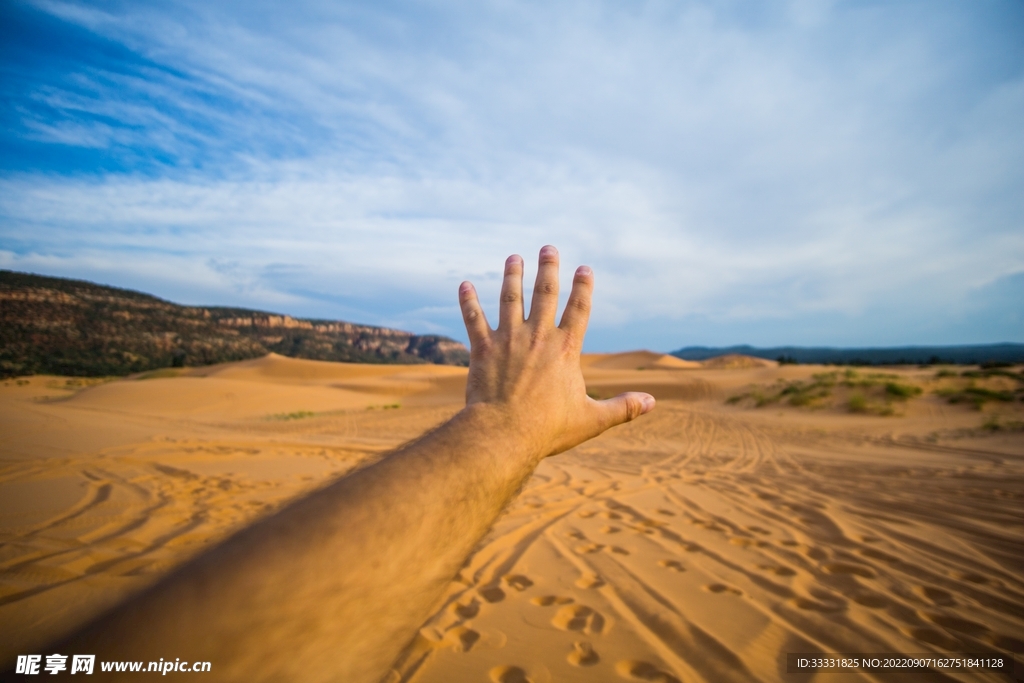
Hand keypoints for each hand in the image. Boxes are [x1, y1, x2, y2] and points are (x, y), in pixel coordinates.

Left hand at [458, 245, 654, 462]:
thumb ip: (623, 408)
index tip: (585, 268)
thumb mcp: (592, 419)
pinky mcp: (483, 349)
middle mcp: (538, 337)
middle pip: (544, 293)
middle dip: (548, 268)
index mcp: (565, 349)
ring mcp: (508, 340)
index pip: (578, 309)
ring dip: (512, 276)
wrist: (505, 434)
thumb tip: (652, 403)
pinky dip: (468, 301)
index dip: (583, 287)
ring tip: (514, 258)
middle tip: (548, 248)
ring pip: (510, 299)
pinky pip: (473, 319)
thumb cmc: (549, 429)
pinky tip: (464, 285)